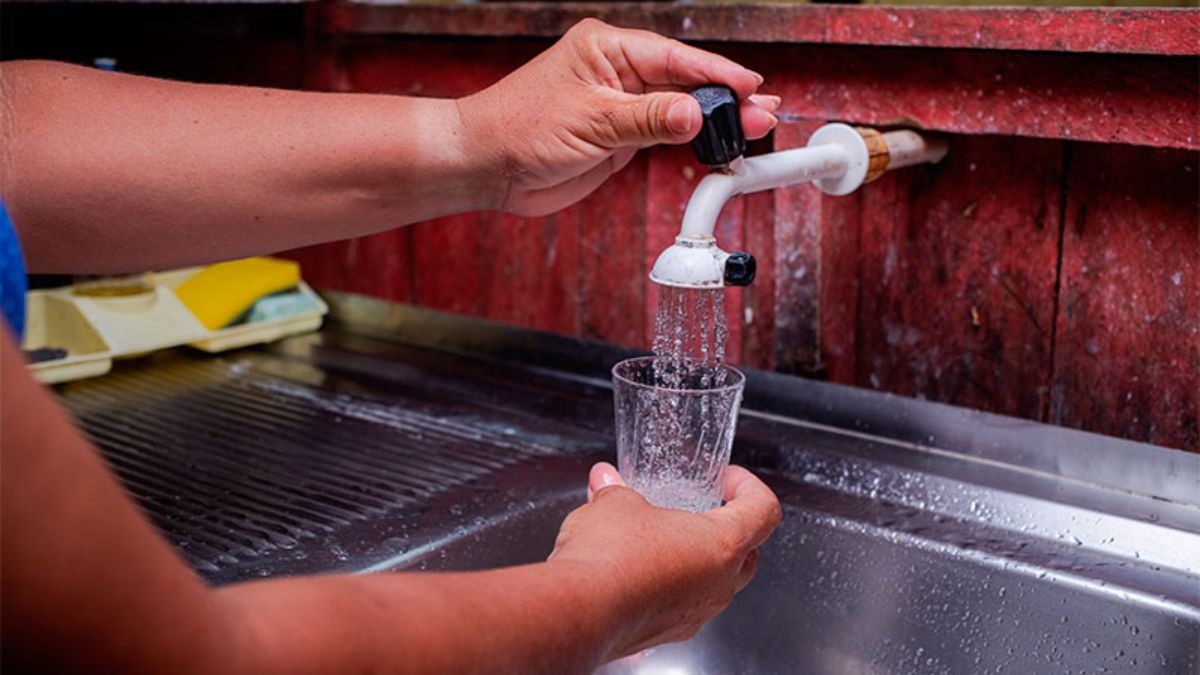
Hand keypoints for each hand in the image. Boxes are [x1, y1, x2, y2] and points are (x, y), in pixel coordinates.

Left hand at [458, 19, 780, 216]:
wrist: (486, 165)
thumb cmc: (519, 128)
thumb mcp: (592, 122)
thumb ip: (648, 119)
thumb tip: (695, 114)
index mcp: (607, 49)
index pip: (675, 57)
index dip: (717, 73)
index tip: (751, 87)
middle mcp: (617, 72)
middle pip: (685, 81)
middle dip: (724, 98)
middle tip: (763, 114)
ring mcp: (620, 105)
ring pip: (679, 109)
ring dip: (713, 121)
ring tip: (750, 131)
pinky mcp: (619, 137)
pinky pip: (665, 134)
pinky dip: (691, 141)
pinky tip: (716, 145)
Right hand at [548, 462, 781, 660]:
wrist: (580, 611)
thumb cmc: (610, 557)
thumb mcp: (615, 504)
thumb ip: (618, 491)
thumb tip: (606, 481)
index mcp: (722, 544)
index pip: (764, 511)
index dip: (750, 487)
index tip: (727, 479)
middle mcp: (719, 584)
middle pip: (748, 553)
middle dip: (730, 527)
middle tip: (703, 510)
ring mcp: (697, 614)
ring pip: (715, 582)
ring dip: (696, 558)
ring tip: (661, 538)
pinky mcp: (670, 633)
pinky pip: (683, 604)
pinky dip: (671, 584)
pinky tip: (638, 571)